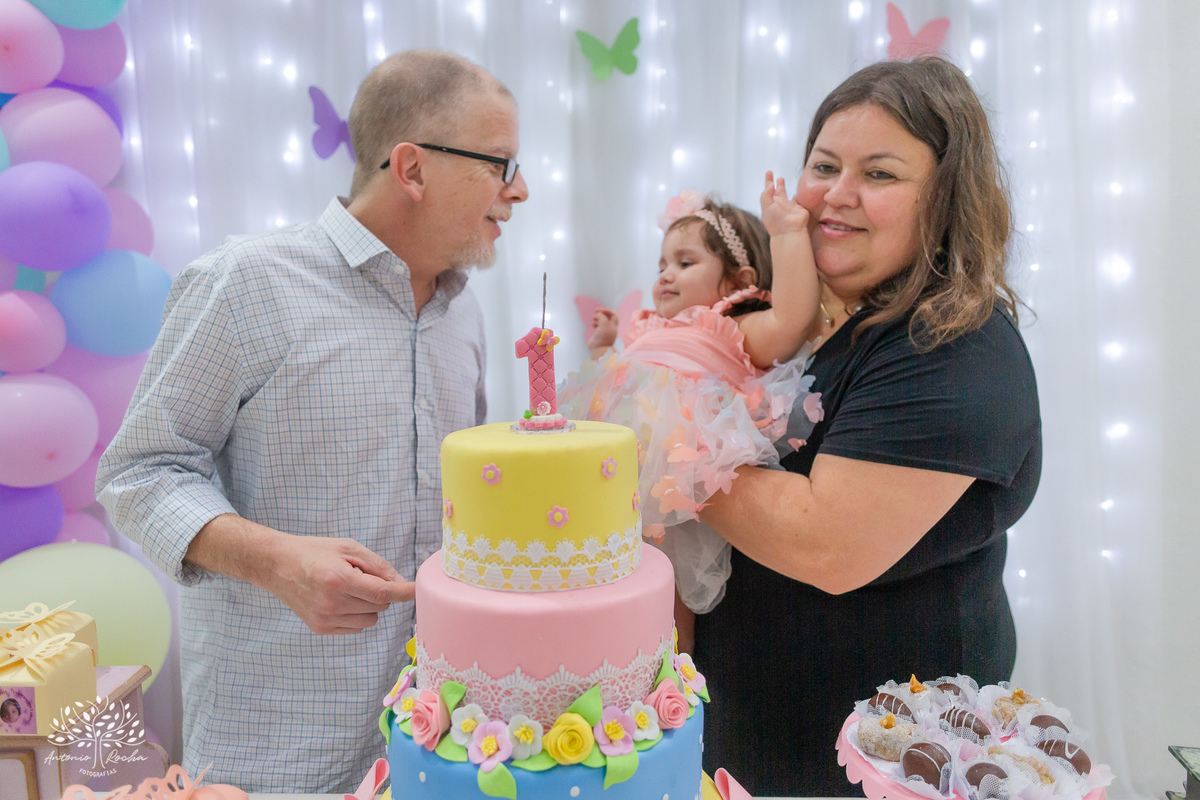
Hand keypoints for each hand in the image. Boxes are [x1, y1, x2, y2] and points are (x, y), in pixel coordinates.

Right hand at [263, 535, 415, 634]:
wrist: (277, 565)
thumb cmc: (315, 552)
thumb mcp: (348, 547)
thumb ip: (377, 566)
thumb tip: (400, 583)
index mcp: (339, 580)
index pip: (382, 593)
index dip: (404, 593)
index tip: (419, 592)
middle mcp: (332, 604)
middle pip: (379, 607)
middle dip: (379, 593)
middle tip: (359, 576)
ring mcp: (325, 619)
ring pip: (370, 620)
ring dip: (368, 606)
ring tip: (347, 588)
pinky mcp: (321, 629)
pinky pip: (355, 627)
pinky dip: (356, 615)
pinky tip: (339, 599)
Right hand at [587, 308, 618, 350]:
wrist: (598, 350)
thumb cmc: (603, 338)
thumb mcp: (604, 324)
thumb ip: (602, 316)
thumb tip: (598, 313)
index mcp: (613, 326)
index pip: (613, 314)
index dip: (607, 310)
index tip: (599, 310)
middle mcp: (610, 328)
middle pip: (607, 317)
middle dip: (602, 313)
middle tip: (596, 312)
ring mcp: (604, 332)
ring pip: (602, 322)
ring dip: (597, 318)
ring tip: (593, 319)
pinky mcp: (599, 335)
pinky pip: (598, 327)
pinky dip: (595, 323)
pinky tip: (592, 325)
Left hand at [760, 170, 809, 236]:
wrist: (790, 232)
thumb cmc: (776, 221)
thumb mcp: (767, 206)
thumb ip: (766, 194)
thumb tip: (770, 185)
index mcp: (771, 203)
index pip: (769, 189)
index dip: (768, 180)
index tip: (769, 172)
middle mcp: (780, 204)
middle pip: (779, 191)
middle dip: (778, 184)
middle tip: (779, 178)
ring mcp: (790, 207)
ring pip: (788, 196)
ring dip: (787, 190)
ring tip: (785, 184)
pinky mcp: (800, 210)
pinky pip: (799, 201)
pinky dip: (798, 198)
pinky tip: (797, 195)